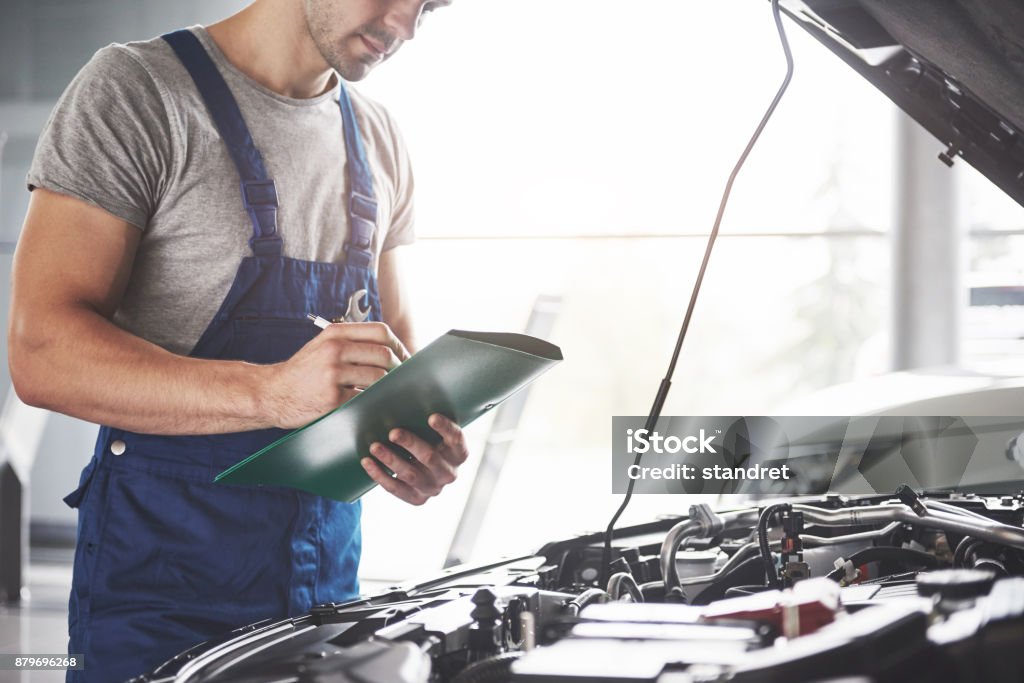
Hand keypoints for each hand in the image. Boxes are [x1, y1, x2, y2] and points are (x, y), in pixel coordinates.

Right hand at [263, 322, 409, 427]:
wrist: (272, 393)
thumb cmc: (303, 372)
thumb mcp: (323, 346)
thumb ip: (352, 343)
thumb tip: (392, 351)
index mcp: (335, 334)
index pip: (380, 331)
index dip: (398, 345)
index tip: (405, 358)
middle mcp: (334, 350)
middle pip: (383, 354)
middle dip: (399, 368)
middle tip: (403, 379)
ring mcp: (333, 373)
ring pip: (378, 378)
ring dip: (388, 387)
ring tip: (389, 392)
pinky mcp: (332, 398)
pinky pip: (365, 398)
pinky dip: (374, 402)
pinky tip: (374, 404)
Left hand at [361, 414, 467, 504]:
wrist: (425, 470)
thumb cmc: (426, 439)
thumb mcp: (432, 431)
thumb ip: (425, 419)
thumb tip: (403, 394)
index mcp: (459, 453)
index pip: (456, 440)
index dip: (445, 429)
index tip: (431, 417)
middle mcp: (449, 473)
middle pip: (430, 458)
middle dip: (411, 444)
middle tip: (393, 432)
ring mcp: (433, 488)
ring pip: (410, 474)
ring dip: (391, 459)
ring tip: (374, 446)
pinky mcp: (417, 499)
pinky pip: (396, 489)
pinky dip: (380, 475)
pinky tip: (367, 462)